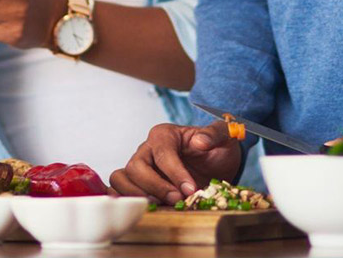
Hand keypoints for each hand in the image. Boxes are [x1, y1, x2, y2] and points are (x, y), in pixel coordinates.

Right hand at [109, 122, 241, 203]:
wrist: (216, 164)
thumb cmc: (216, 149)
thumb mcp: (224, 137)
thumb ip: (215, 134)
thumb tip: (200, 141)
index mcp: (165, 134)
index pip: (162, 152)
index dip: (175, 173)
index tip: (190, 189)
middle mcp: (147, 149)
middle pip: (136, 166)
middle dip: (156, 186)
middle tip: (177, 199)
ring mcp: (139, 167)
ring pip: (122, 178)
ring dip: (138, 195)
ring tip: (160, 206)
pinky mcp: (136, 184)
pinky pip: (118, 190)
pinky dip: (125, 200)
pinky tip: (143, 209)